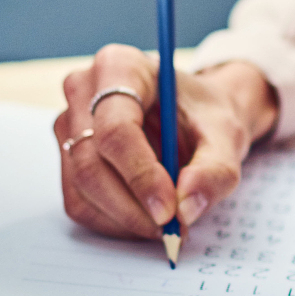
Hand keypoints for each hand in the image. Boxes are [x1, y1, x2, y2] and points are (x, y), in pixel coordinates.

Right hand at [55, 46, 278, 239]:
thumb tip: (187, 206)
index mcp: (120, 66)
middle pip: (91, 163)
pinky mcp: (67, 157)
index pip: (116, 128)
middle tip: (173, 229)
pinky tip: (145, 218)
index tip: (169, 211)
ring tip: (167, 224)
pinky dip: (114, 222)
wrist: (196, 117)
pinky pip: (79, 202)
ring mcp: (69, 125)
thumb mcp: (227, 136)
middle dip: (132, 207)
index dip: (140, 175)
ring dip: (125, 219)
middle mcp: (83, 91)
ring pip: (81, 188)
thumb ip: (215, 169)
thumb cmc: (207, 117)